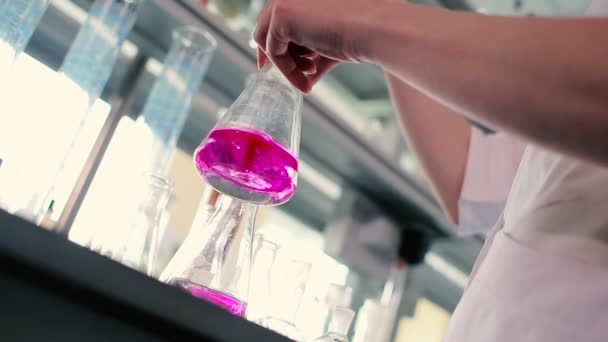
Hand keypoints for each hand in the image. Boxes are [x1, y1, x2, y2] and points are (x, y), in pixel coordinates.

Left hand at [254, 0, 393, 92]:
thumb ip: (313, 60)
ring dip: (285, 64)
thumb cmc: (360, 35)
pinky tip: (306, 80)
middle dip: (269, 51)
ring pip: (267, 39)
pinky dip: (287, 70)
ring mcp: (285, 1)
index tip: (271, 64)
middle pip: (265, 24)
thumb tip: (306, 81)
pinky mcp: (282, 15)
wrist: (373, 29)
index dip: (271, 39)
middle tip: (269, 72)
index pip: (276, 16)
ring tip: (309, 75)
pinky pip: (273, 50)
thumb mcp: (328, 48)